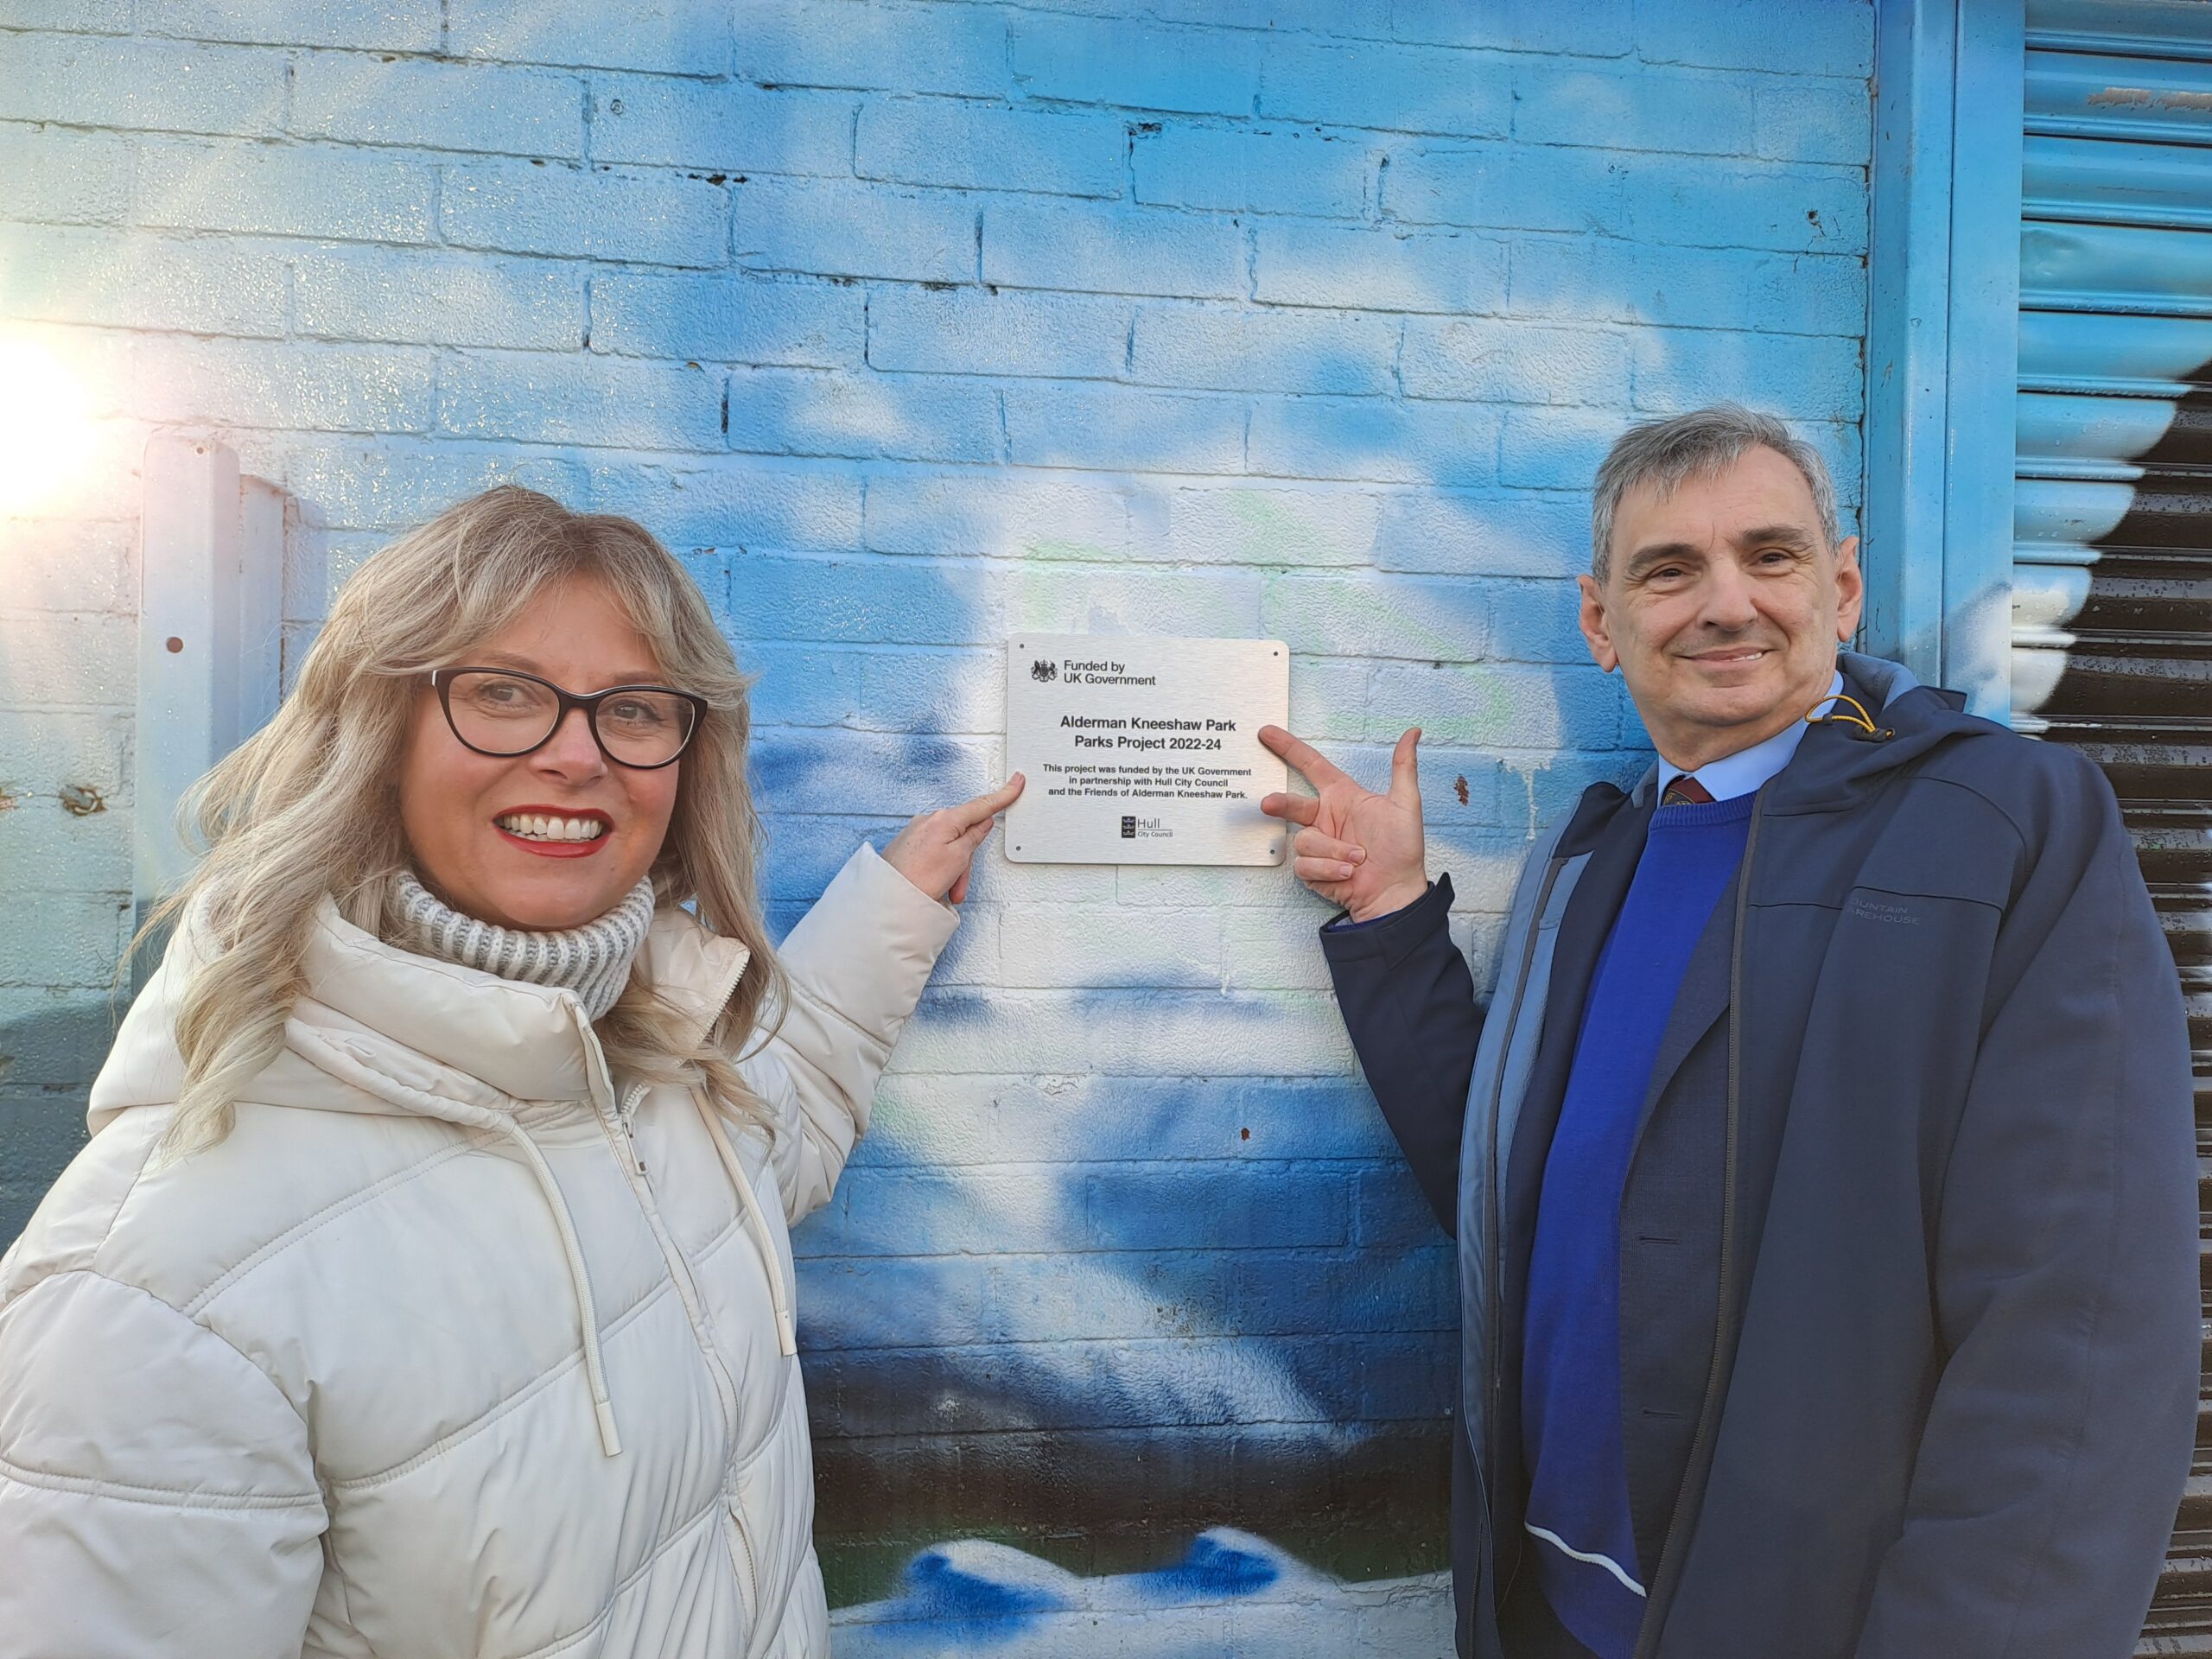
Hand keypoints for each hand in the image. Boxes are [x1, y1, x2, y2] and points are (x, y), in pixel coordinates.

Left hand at [880, 774, 1024, 905]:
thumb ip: (973, 838)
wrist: (888, 898)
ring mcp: (917, 831)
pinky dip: (940, 870)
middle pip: (964, 834)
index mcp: (944, 819)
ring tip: (944, 890)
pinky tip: (934, 885)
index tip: (1017, 783)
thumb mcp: (958, 859)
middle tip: (958, 884)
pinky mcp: (909, 844)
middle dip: (966, 862)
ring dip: (953, 871)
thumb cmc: (918, 879)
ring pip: (950, 848)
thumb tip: (981, 823)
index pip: (981, 806)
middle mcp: (929, 819)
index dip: (1003, 795)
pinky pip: (935, 853)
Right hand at [1259, 726, 1427, 921]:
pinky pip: (1305, 864)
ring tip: (1357, 859)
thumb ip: (1404, 766)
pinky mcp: (1312, 869)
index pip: (1311, 766)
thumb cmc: (1402, 849)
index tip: (1267, 733)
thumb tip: (1413, 732)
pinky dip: (1328, 869)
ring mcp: (1318, 844)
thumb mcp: (1405, 803)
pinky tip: (1347, 873)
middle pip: (1292, 803)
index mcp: (1343, 797)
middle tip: (1268, 804)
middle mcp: (1326, 818)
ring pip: (1304, 840)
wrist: (1395, 892)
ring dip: (1332, 851)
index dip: (1289, 748)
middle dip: (1280, 803)